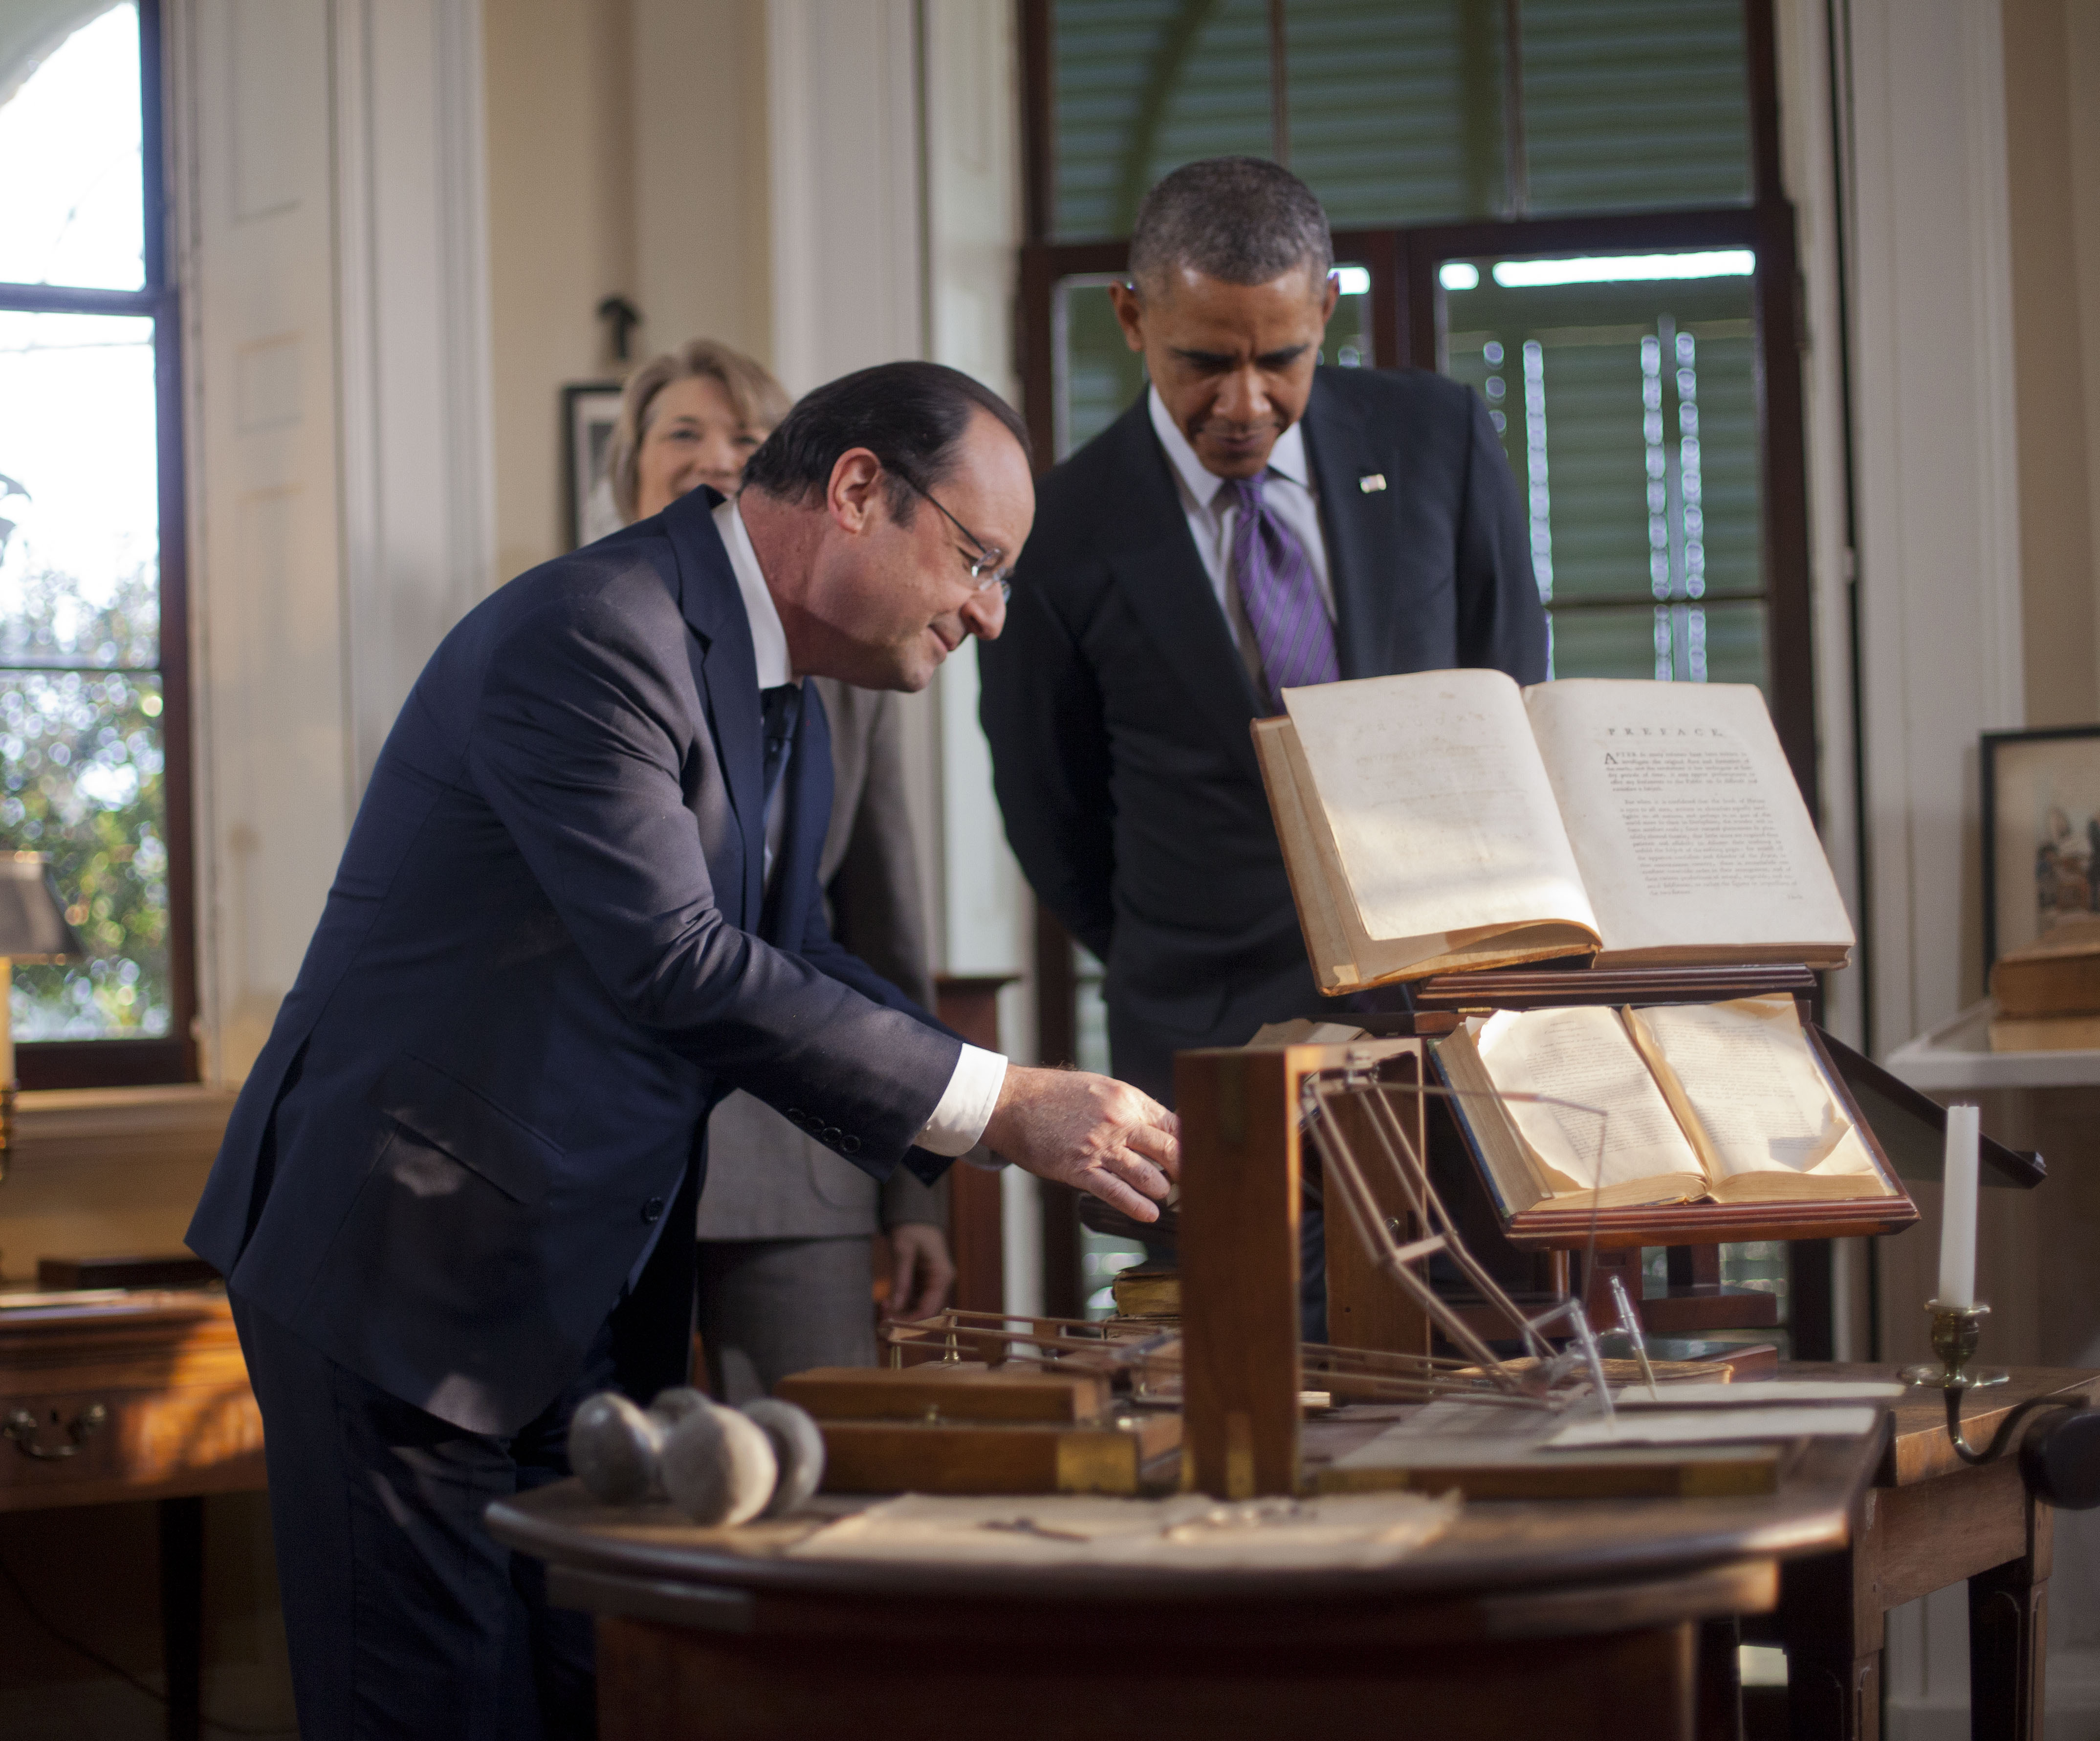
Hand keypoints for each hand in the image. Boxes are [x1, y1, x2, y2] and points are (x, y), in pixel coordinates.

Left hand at [884, 1222, 955, 1320]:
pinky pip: (912, 1300)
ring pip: (917, 1308)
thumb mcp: (903, 1251)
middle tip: (882, 1322)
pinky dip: (900, 1305)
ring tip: (881, 1310)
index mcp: (942, 1275)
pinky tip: (886, 1303)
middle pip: (924, 1312)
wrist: (914, 1214)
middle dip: (904, 1319)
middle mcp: (940, 1282)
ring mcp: (932, 1283)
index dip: (911, 1321)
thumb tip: (895, 1306)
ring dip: (900, 1313)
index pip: (929, 1308)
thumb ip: (901, 1279)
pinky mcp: (923, 1282)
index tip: (892, 1327)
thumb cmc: (912, 1228)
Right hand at [980, 1065, 1179, 1221]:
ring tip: (1165, 1197)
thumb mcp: (1100, 1089)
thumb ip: (1130, 1109)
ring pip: (1148, 1175)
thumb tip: (1158, 1130)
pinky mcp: (1079, 1169)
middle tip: (1193, 1185)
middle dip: (1186, 1172)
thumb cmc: (1055, 1095)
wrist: (1012, 1102)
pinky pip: (1116, 1192)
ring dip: (1162, 1190)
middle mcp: (1119, 1121)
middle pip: (1170, 1150)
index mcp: (1128, 1099)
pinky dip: (1137, 1207)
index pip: (1174, 1125)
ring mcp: (1100, 1146)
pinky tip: (1149, 1214)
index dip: (1191, 1146)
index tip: (1199, 1159)